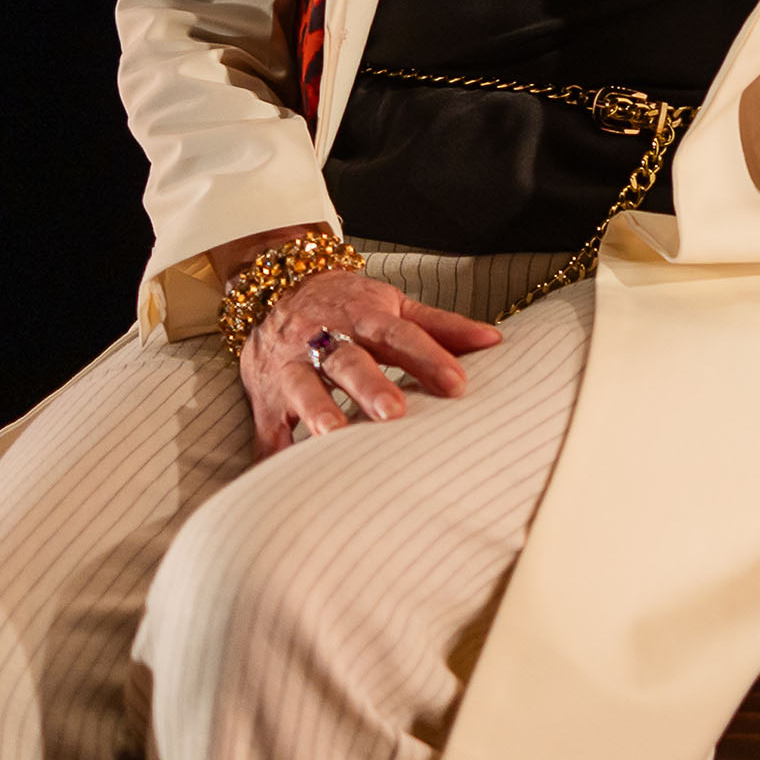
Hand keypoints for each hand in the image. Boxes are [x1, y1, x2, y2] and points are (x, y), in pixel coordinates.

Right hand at [239, 266, 504, 457]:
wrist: (278, 287)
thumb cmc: (350, 304)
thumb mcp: (395, 305)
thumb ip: (442, 326)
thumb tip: (495, 340)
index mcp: (364, 315)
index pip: (401, 335)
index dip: (429, 357)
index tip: (458, 384)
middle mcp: (325, 337)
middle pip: (349, 360)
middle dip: (370, 385)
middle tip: (395, 413)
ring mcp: (290, 366)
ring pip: (301, 387)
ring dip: (317, 410)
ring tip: (334, 435)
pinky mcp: (264, 394)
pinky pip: (266, 423)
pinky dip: (272, 449)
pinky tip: (282, 471)